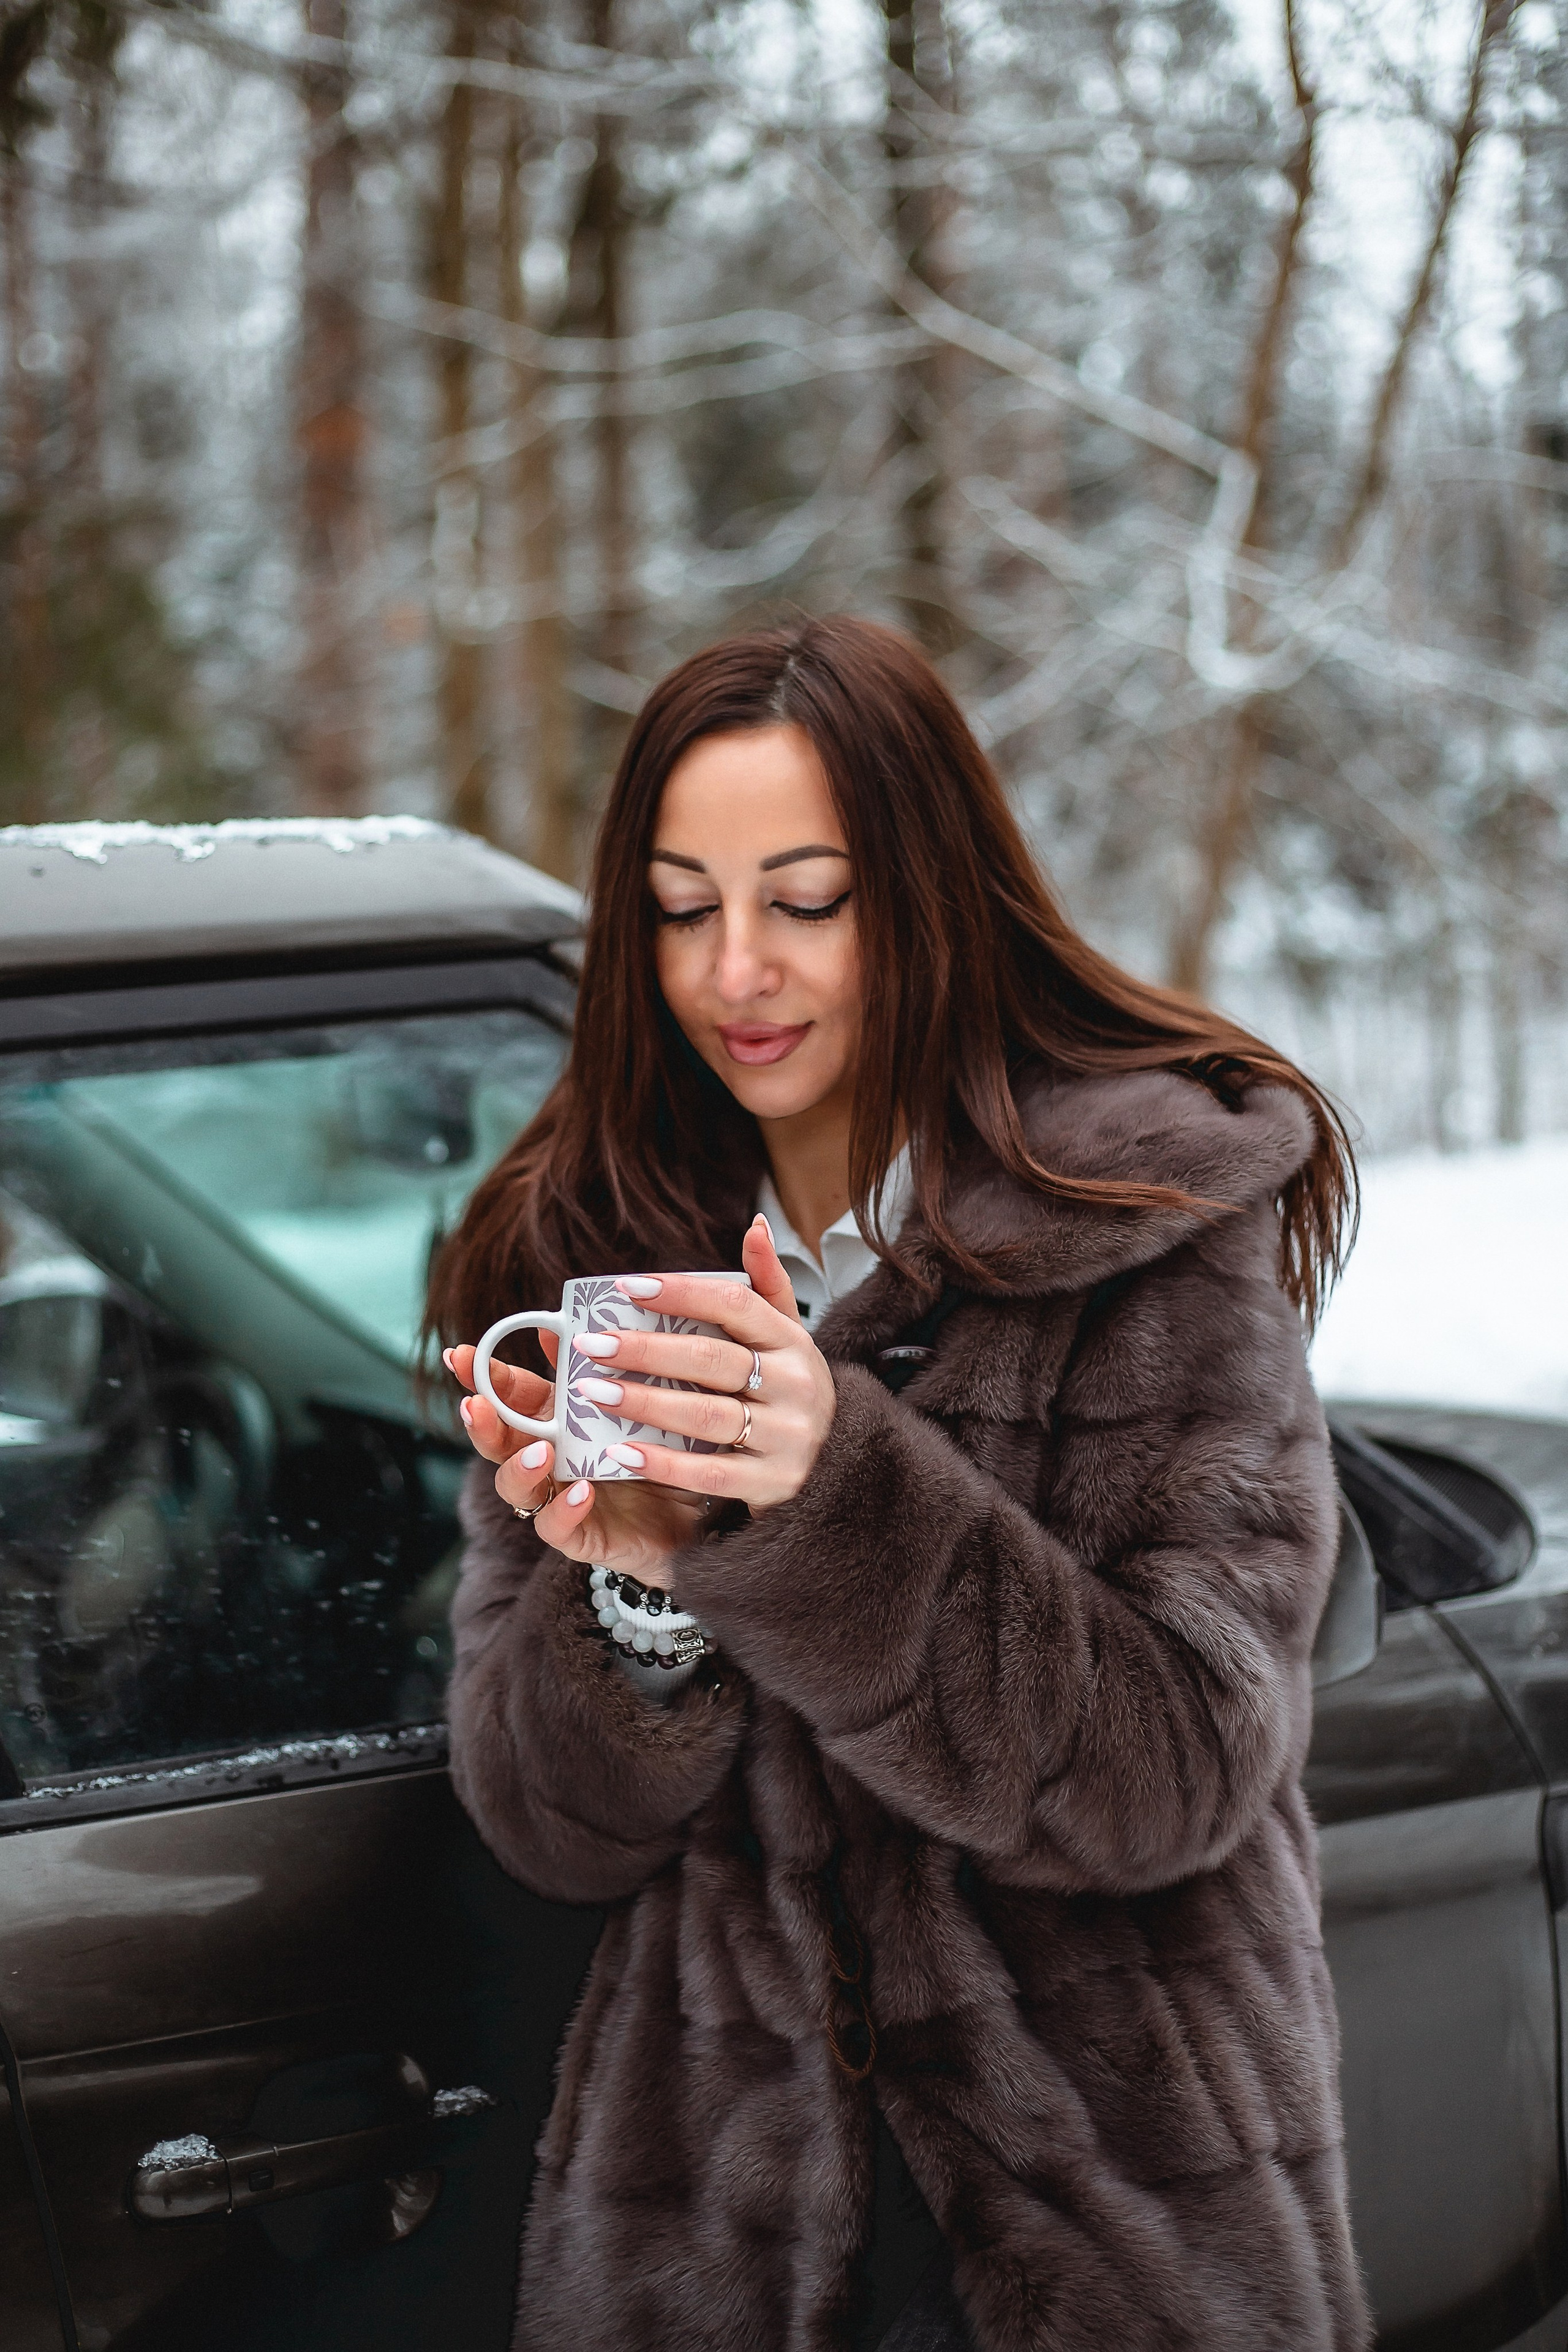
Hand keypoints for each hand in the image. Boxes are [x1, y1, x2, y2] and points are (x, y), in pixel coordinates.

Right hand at [444, 1337, 706, 1587]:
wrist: (694, 1514)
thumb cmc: (657, 1450)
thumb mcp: (632, 1402)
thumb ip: (594, 1367)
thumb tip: (556, 1323)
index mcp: (553, 1420)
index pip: (507, 1395)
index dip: (481, 1376)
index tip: (461, 1354)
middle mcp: (547, 1458)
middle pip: (498, 1441)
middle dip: (481, 1422)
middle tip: (474, 1404)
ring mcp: (557, 1498)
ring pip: (515, 1487)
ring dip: (520, 1468)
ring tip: (541, 1452)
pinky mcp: (580, 1535)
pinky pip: (557, 1528)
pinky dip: (564, 1511)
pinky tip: (581, 1491)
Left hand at [563, 1214, 835, 1514]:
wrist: (844, 1471)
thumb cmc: (794, 1391)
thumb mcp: (790, 1337)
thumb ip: (767, 1286)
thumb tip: (756, 1225)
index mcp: (792, 1342)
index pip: (734, 1304)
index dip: (681, 1292)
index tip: (626, 1287)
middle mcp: (794, 1386)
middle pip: (711, 1359)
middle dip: (645, 1349)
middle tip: (589, 1344)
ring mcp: (785, 1437)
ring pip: (705, 1415)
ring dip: (644, 1402)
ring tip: (591, 1391)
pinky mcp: (771, 1483)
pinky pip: (710, 1472)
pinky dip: (663, 1462)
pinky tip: (619, 1452)